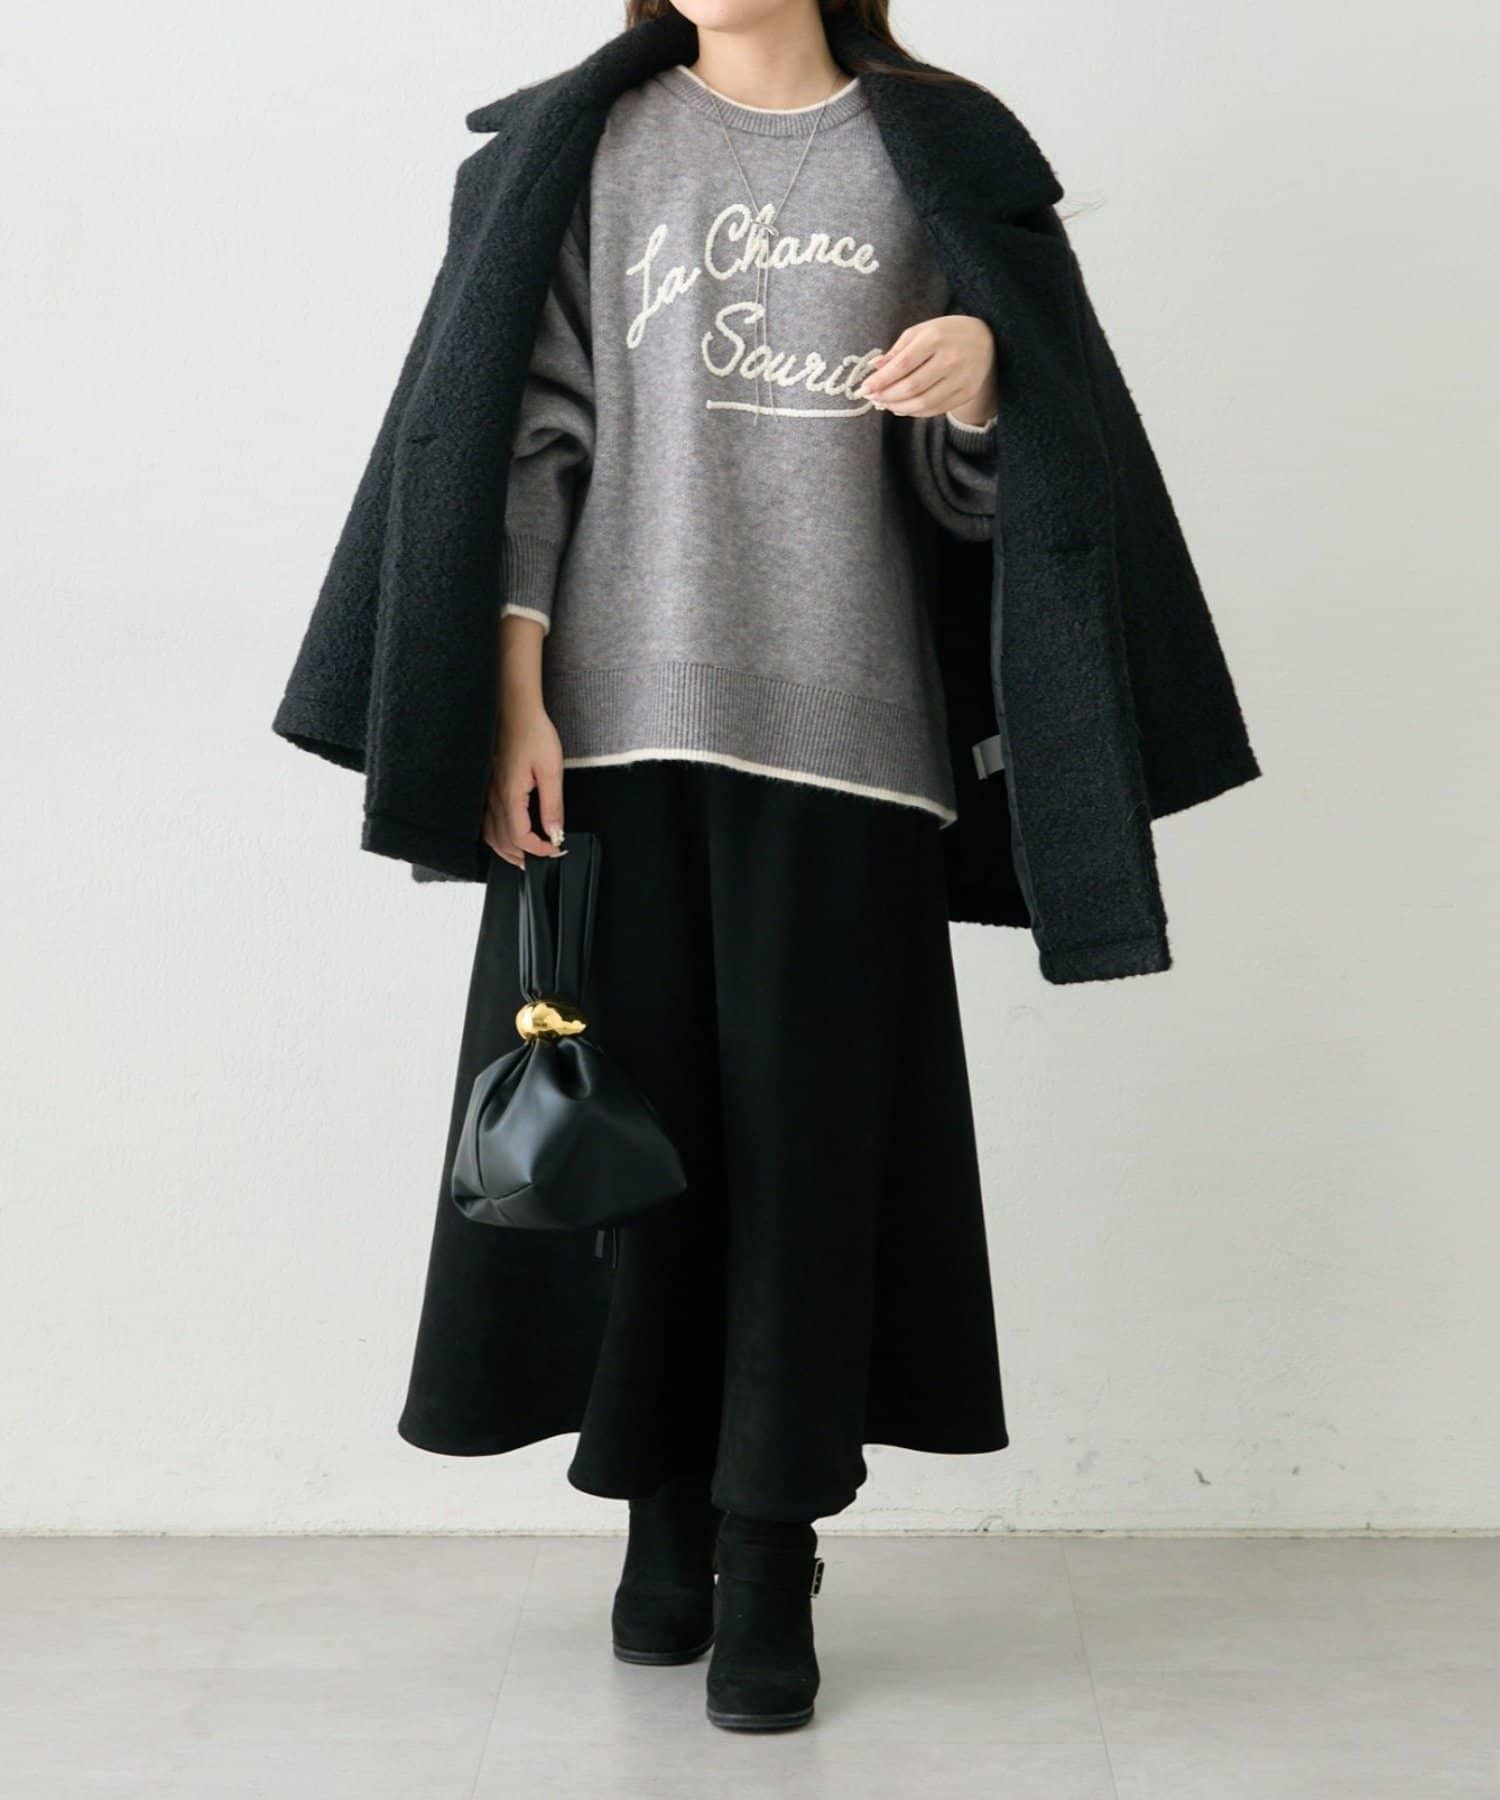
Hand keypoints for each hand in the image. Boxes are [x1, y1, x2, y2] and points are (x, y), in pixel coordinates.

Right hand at [486, 615, 564, 867]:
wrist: (515, 709)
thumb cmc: (534, 733)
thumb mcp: (551, 769)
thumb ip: (552, 805)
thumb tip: (555, 832)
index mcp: (510, 795)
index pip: (520, 837)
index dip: (539, 850)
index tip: (555, 850)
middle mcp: (494, 797)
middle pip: (501, 841)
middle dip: (522, 856)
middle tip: (541, 860)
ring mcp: (487, 792)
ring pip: (490, 834)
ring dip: (507, 849)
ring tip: (525, 856)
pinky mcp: (488, 785)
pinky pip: (486, 820)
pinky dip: (496, 835)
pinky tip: (506, 835)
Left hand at [858, 314, 996, 424]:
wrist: (986, 339)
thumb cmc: (946, 333)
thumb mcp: (920, 332)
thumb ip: (897, 350)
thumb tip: (875, 368)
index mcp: (935, 338)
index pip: (902, 365)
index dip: (880, 380)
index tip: (864, 388)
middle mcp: (950, 359)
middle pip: (911, 387)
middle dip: (887, 396)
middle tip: (872, 398)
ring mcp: (961, 378)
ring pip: (923, 402)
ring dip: (899, 407)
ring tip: (885, 404)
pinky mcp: (967, 392)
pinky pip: (936, 409)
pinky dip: (915, 412)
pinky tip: (902, 407)